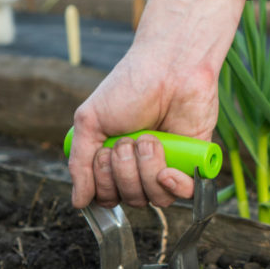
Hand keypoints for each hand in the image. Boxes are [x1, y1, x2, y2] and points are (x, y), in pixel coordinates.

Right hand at [69, 0, 246, 208]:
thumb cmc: (129, 87)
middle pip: (129, 199)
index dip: (104, 183)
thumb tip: (78, 202)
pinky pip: (183, 194)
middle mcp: (139, 167)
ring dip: (147, 169)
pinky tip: (168, 169)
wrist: (169, 67)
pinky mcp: (191, 162)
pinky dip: (174, 185)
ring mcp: (166, 165)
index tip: (104, 152)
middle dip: (125, 170)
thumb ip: (80, 164)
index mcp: (114, 159)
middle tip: (128, 139)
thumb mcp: (90, 122)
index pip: (106, 196)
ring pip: (154, 199)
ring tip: (150, 139)